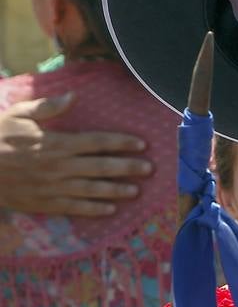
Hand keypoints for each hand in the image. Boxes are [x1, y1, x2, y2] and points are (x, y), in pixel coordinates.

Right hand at [0, 94, 151, 215]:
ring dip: (116, 190)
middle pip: (101, 166)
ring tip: (136, 190)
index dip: (120, 142)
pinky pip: (74, 208)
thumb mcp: (18, 115)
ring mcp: (53, 186)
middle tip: (149, 168)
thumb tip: (73, 97)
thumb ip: (47, 107)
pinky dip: (93, 209)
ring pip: (92, 189)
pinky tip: (110, 210)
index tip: (140, 143)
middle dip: (128, 167)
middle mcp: (59, 166)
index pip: (96, 142)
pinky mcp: (44, 203)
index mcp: (55, 143)